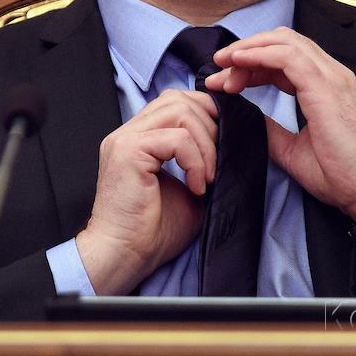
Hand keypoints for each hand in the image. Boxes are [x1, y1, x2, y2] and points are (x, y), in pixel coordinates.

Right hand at [75, 89, 217, 294]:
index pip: (175, 101)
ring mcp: (125, 139)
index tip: (223, 143)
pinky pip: (177, 138)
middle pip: (179, 98)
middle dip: (210, 125)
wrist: (125, 256)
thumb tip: (229, 144)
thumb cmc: (153, 231)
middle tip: (217, 162)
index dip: (205, 114)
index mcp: (139, 137)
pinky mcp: (128, 151)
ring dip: (205, 143)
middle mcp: (128, 132)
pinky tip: (196, 185)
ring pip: (180, 111)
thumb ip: (200, 161)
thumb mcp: (188, 187)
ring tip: (207, 176)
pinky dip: (195, 160)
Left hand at [204, 26, 355, 221]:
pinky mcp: (327, 87)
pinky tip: (238, 63)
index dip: (252, 64)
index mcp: (326, 86)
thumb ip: (273, 130)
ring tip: (223, 63)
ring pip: (284, 42)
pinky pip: (288, 57)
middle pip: (282, 43)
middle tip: (218, 69)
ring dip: (249, 49)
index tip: (225, 82)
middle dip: (247, 51)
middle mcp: (331, 75)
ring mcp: (332, 77)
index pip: (285, 58)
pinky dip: (259, 54)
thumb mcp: (295, 150)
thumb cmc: (343, 175)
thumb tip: (249, 118)